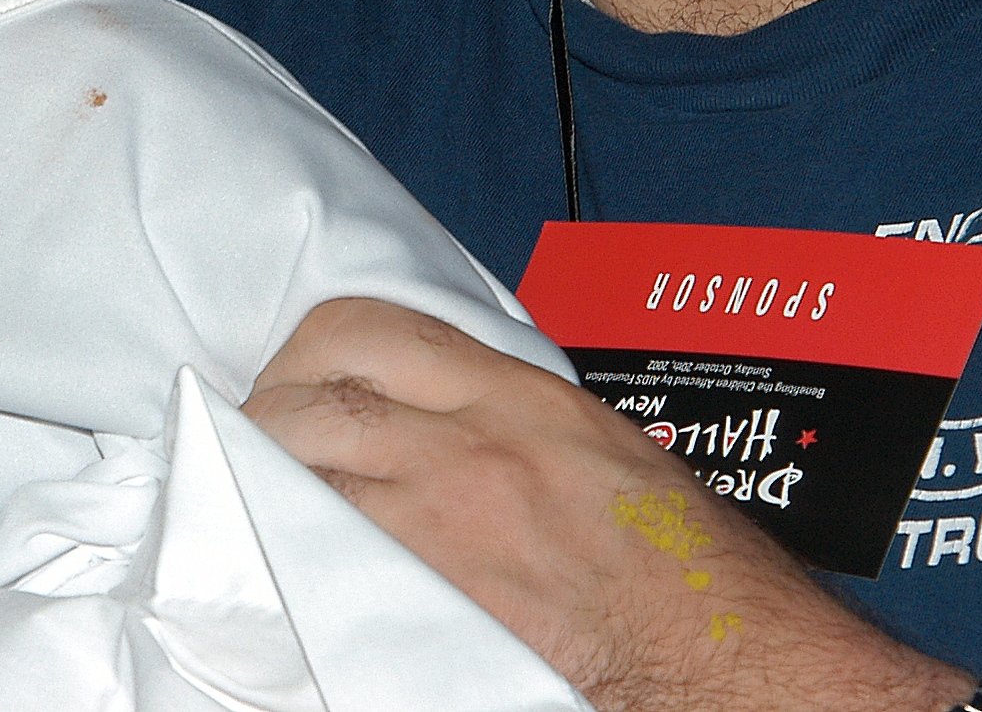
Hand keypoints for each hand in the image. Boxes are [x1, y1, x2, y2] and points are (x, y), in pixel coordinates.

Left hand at [246, 299, 971, 711]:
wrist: (721, 653)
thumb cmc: (691, 569)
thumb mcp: (603, 447)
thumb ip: (516, 417)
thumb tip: (448, 415)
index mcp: (521, 394)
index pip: (377, 327)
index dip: (318, 348)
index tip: (305, 375)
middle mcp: (472, 440)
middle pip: (317, 390)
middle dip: (272, 410)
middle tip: (262, 442)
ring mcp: (444, 515)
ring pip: (304, 465)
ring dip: (267, 476)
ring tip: (260, 497)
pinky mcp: (430, 590)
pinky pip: (324, 549)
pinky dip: (291, 544)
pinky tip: (282, 554)